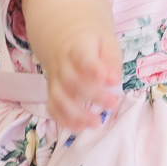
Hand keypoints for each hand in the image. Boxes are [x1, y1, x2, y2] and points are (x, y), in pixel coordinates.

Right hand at [20, 0, 122, 131]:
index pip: (81, 56)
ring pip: (59, 97)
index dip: (91, 67)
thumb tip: (114, 80)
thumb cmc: (93, 43)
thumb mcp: (107, 43)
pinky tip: (80, 127)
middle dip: (92, 95)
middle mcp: (62, 64)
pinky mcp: (52, 92)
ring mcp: (54, 79)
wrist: (66, 38)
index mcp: (77, 47)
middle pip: (71, 81)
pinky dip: (63, 120)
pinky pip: (52, 108)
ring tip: (96, 123)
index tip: (103, 77)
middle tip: (113, 103)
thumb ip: (112, 61)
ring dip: (76, 114)